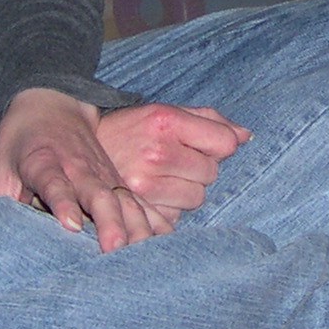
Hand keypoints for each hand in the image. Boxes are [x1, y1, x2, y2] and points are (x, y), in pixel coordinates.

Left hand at [0, 87, 164, 250]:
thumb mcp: (0, 163)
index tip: (72, 225)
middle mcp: (78, 168)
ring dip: (135, 226)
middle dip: (109, 221)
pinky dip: (153, 222)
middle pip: (98, 194)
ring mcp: (103, 174)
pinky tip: (165, 244)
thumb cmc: (22, 139)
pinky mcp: (118, 181)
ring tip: (144, 256)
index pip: (53, 183)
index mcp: (43, 163)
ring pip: (124, 199)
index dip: (62, 203)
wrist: (52, 102)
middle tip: (114, 248)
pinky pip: (140, 202)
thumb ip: (0, 196)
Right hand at [94, 102, 250, 223]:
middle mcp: (156, 151)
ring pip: (197, 197)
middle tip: (174, 161)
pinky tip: (152, 193)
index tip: (204, 145)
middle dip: (199, 169)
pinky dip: (169, 207)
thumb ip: (209, 120)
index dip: (219, 145)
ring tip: (162, 177)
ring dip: (186, 190)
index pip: (224, 143)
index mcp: (165, 120)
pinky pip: (176, 216)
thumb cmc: (133, 130)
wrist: (82, 152)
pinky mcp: (138, 209)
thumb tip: (247, 136)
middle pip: (211, 173)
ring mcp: (145, 183)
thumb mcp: (166, 113)